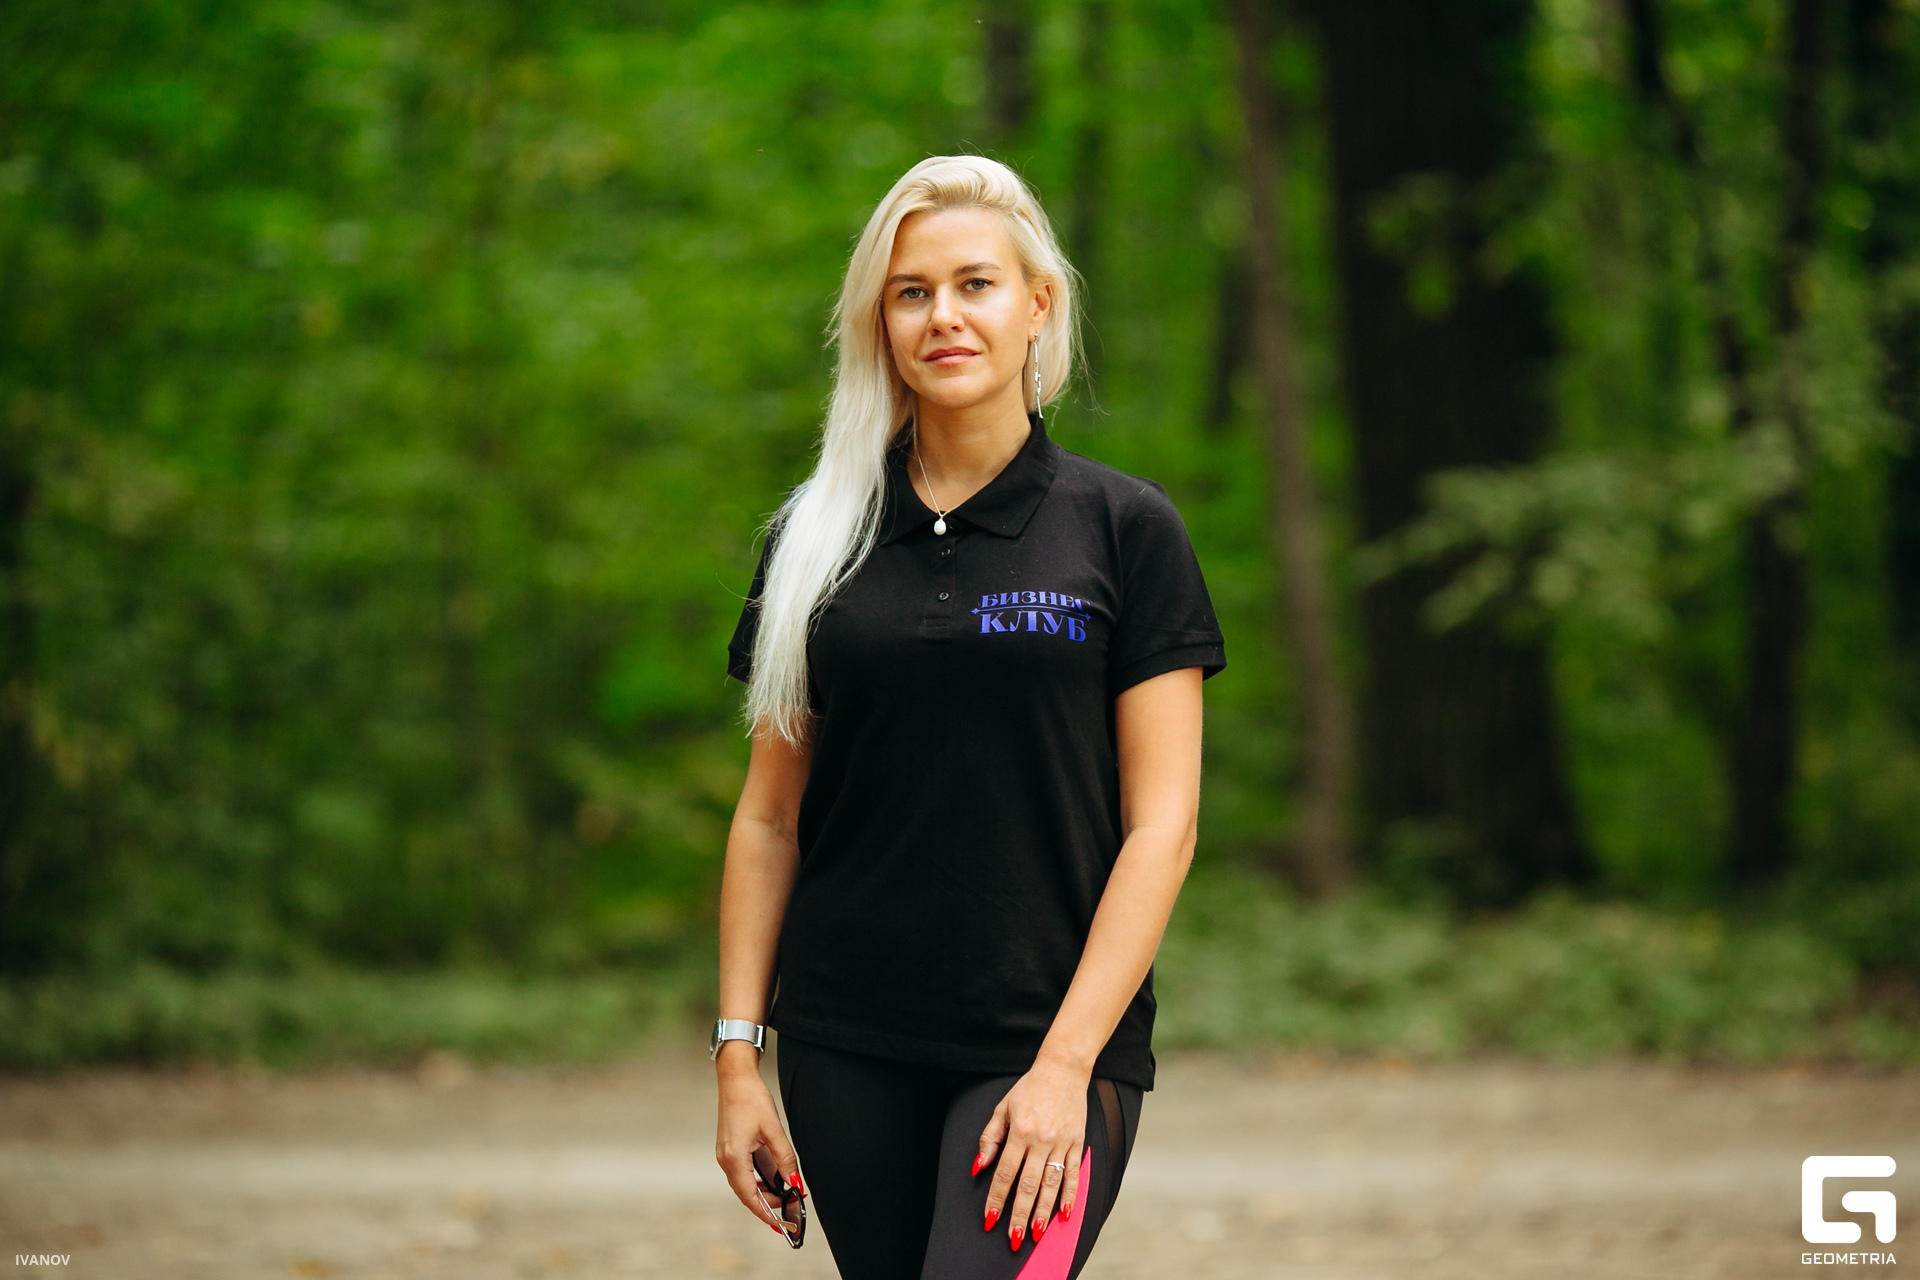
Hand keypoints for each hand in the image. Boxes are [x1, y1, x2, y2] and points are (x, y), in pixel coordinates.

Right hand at [714, 1048, 802, 1236]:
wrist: (735, 1079)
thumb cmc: (752, 1100)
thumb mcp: (773, 1130)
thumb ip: (785, 1158)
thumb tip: (795, 1182)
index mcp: (733, 1158)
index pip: (749, 1196)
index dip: (764, 1213)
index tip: (780, 1225)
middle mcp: (726, 1160)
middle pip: (745, 1193)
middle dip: (766, 1205)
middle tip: (788, 1211)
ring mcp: (725, 1155)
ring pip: (744, 1184)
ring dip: (762, 1193)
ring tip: (783, 1197)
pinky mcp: (729, 1149)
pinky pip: (742, 1173)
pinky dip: (756, 1181)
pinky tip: (771, 1181)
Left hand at [974, 1057, 1087, 1249]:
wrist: (1063, 1069)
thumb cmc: (1029, 1088)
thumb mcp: (1002, 1108)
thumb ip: (990, 1138)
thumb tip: (979, 1166)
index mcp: (1019, 1131)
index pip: (1005, 1172)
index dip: (997, 1197)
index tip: (990, 1218)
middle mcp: (1041, 1139)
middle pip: (1028, 1184)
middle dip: (1019, 1213)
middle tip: (1013, 1237)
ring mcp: (1061, 1142)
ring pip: (1051, 1183)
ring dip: (1043, 1210)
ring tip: (1035, 1232)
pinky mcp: (1077, 1142)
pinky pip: (1074, 1173)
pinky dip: (1070, 1194)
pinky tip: (1064, 1213)